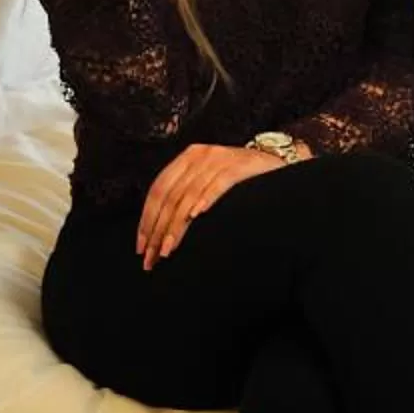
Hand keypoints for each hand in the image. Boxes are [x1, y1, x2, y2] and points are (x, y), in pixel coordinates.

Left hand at [137, 140, 284, 263]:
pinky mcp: (239, 166)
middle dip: (158, 230)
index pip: (158, 190)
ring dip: (176, 225)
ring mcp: (219, 159)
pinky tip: (196, 216)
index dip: (147, 219)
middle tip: (152, 257)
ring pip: (189, 195)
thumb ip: (185, 194)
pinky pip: (218, 184)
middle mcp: (199, 155)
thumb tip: (157, 230)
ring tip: (169, 248)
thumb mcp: (206, 179)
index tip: (142, 246)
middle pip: (170, 196)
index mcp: (186, 158)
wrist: (272, 161)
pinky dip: (205, 199)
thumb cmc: (237, 177)